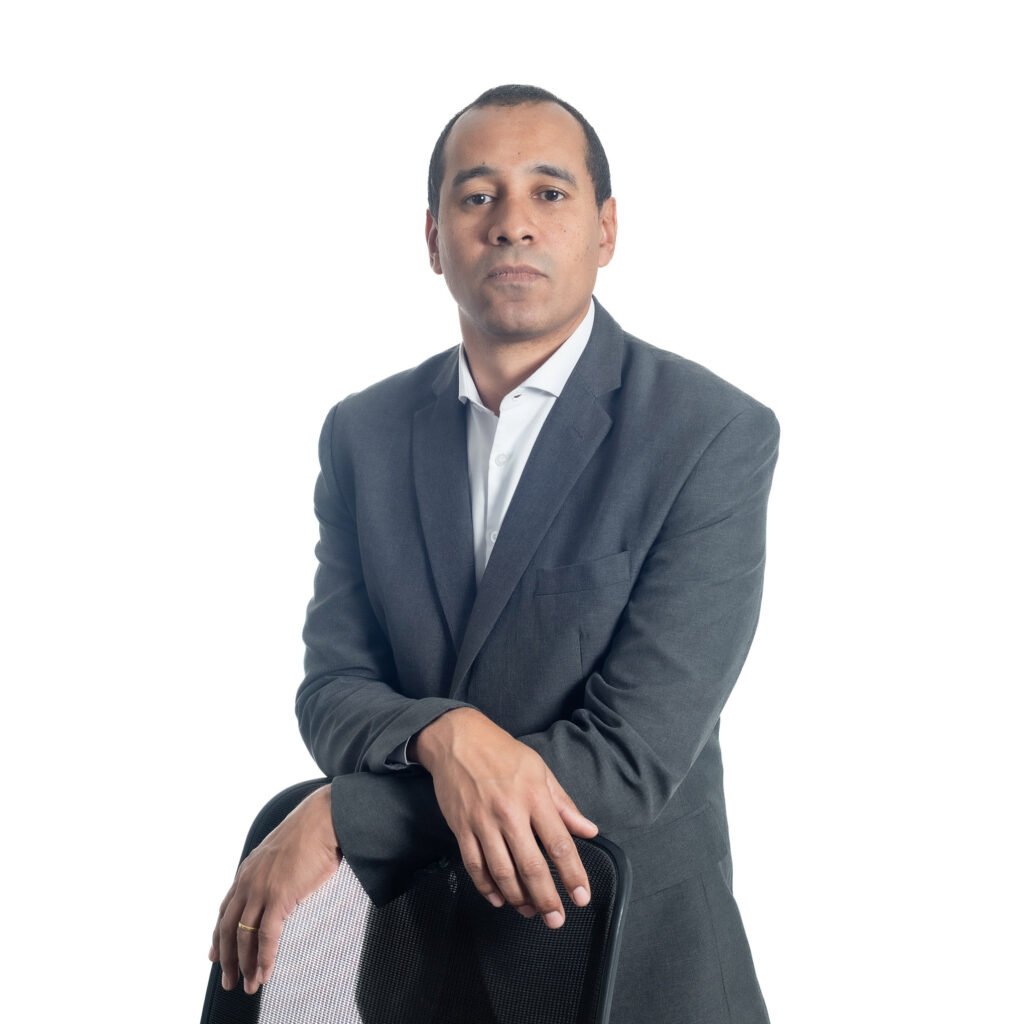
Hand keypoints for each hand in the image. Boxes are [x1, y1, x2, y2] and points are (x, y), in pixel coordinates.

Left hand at [210, 784, 340, 993]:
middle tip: (229, 980)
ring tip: (249, 985)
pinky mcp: (279, 897)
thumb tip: (283, 881)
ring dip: (244, 965)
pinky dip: (264, 958)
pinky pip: (266, 936)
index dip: (218, 935)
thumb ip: (274, 870)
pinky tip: (265, 973)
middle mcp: (248, 881)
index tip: (215, 955)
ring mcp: (261, 889)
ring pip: (243, 936)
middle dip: (226, 958)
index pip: (226, 909)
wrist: (324, 818)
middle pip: (227, 928)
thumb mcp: (282, 851)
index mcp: (248, 869)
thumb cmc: (312, 831)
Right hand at [411, 708, 597, 927]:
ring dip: (518, 898)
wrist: (457, 739)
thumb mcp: (540, 770)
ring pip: (502, 872)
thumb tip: (589, 830)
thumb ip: (564, 805)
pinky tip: (500, 899)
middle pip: (531, 866)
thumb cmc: (503, 753)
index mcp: (534, 797)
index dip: (572, 874)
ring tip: (530, 911)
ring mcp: (482, 823)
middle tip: (556, 920)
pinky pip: (475, 866)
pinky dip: (487, 887)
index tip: (581, 897)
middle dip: (546, 898)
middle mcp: (509, 813)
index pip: (559, 844)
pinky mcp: (461, 828)